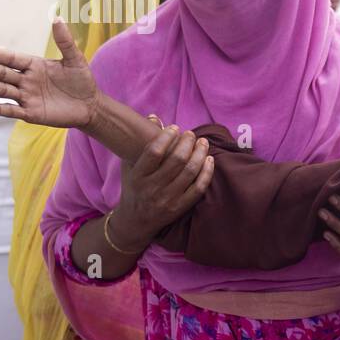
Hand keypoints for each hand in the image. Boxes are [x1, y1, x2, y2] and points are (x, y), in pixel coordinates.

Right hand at [0, 19, 100, 128]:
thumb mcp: (75, 60)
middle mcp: (26, 80)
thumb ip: (65, 41)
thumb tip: (57, 17)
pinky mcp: (31, 113)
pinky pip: (12, 111)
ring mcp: (27, 97)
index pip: (12, 59)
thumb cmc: (82, 81)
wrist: (90, 105)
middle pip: (3, 74)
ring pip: (3, 91)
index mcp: (34, 65)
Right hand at [109, 124, 213, 250]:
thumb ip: (141, 144)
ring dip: (199, 154)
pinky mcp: (180, 208)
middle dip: (187, 143)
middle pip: (176, 160)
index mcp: (137, 176)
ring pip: (190, 172)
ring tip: (203, 142)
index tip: (175, 127)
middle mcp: (152, 188)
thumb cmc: (133, 188)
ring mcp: (167, 199)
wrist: (135, 222)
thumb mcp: (130, 167)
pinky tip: (209, 160)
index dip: (167, 137)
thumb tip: (154, 117)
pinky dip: (207, 172)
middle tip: (192, 134)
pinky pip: (199, 188)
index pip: (154, 152)